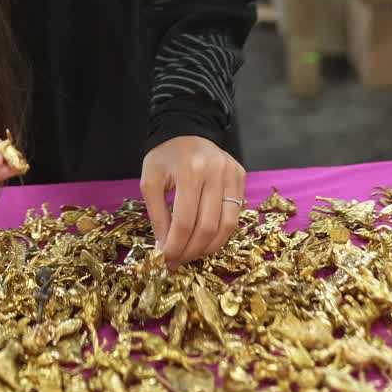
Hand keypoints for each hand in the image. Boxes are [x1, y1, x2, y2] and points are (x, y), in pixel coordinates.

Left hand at [141, 135, 244, 266]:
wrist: (186, 130)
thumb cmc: (165, 157)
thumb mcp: (150, 182)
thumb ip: (157, 216)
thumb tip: (164, 250)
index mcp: (189, 170)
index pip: (184, 220)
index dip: (175, 246)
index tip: (166, 260)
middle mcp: (215, 171)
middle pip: (207, 226)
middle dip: (191, 250)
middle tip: (178, 261)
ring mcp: (232, 174)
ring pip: (226, 225)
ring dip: (209, 247)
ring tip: (192, 253)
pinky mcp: (240, 177)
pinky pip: (235, 215)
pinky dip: (221, 234)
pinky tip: (206, 239)